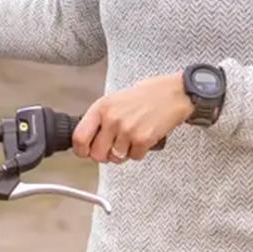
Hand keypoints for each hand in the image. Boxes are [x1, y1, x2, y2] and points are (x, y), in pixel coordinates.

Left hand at [73, 73, 191, 163]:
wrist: (173, 93)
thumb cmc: (146, 96)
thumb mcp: (115, 100)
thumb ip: (100, 119)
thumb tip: (87, 141)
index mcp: (101, 108)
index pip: (79, 137)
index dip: (81, 150)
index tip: (85, 152)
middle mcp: (112, 119)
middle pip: (97, 154)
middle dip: (105, 155)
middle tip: (114, 147)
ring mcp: (127, 130)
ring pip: (116, 158)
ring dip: (124, 153)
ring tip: (131, 139)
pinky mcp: (143, 139)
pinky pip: (134, 157)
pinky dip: (139, 152)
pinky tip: (143, 138)